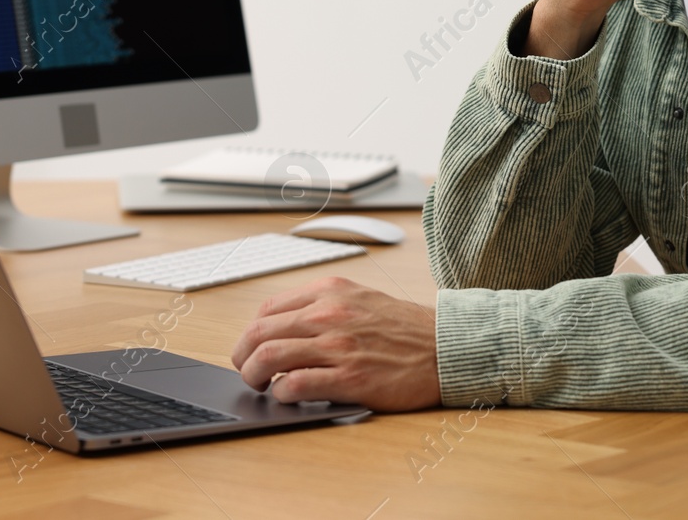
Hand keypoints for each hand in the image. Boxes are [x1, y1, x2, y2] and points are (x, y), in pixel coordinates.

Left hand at [230, 277, 440, 410]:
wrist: (445, 347)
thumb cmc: (405, 328)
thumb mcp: (360, 299)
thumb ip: (323, 306)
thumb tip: (283, 328)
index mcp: (330, 291)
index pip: (268, 309)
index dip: (250, 333)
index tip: (250, 348)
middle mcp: (329, 314)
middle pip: (260, 334)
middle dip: (243, 357)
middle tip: (246, 371)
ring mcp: (338, 346)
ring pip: (269, 358)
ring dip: (254, 377)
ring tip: (260, 386)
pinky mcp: (349, 378)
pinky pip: (296, 386)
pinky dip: (282, 394)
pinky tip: (288, 396)